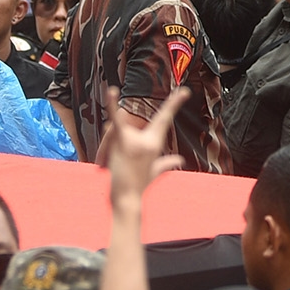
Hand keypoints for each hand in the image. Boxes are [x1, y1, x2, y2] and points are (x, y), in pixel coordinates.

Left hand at [102, 88, 186, 204]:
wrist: (127, 198)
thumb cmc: (139, 187)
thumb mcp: (154, 173)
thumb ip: (166, 164)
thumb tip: (180, 160)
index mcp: (155, 143)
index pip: (165, 118)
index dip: (175, 103)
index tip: (184, 91)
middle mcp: (147, 139)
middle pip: (129, 123)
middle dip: (122, 129)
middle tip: (132, 132)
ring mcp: (136, 140)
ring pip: (116, 128)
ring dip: (106, 145)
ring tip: (105, 162)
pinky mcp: (123, 141)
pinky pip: (116, 121)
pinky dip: (111, 105)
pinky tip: (111, 91)